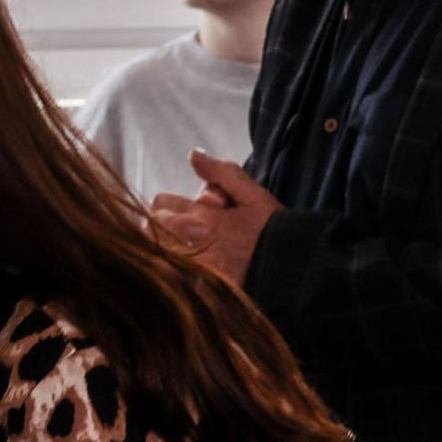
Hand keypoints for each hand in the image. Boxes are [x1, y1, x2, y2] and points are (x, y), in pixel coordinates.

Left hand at [149, 151, 278, 287]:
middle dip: (166, 224)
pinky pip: (174, 275)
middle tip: (191, 228)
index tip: (189, 211)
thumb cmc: (271, 228)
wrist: (289, 268)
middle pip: (153, 228)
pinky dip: (178, 269)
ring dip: (169, 245)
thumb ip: (221, 172)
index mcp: (202, 218)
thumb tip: (193, 154)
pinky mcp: (199, 287)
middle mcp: (192, 243)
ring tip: (194, 246)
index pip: (161, 203)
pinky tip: (198, 265)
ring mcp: (193, 268)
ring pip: (160, 250)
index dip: (173, 204)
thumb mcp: (252, 194)